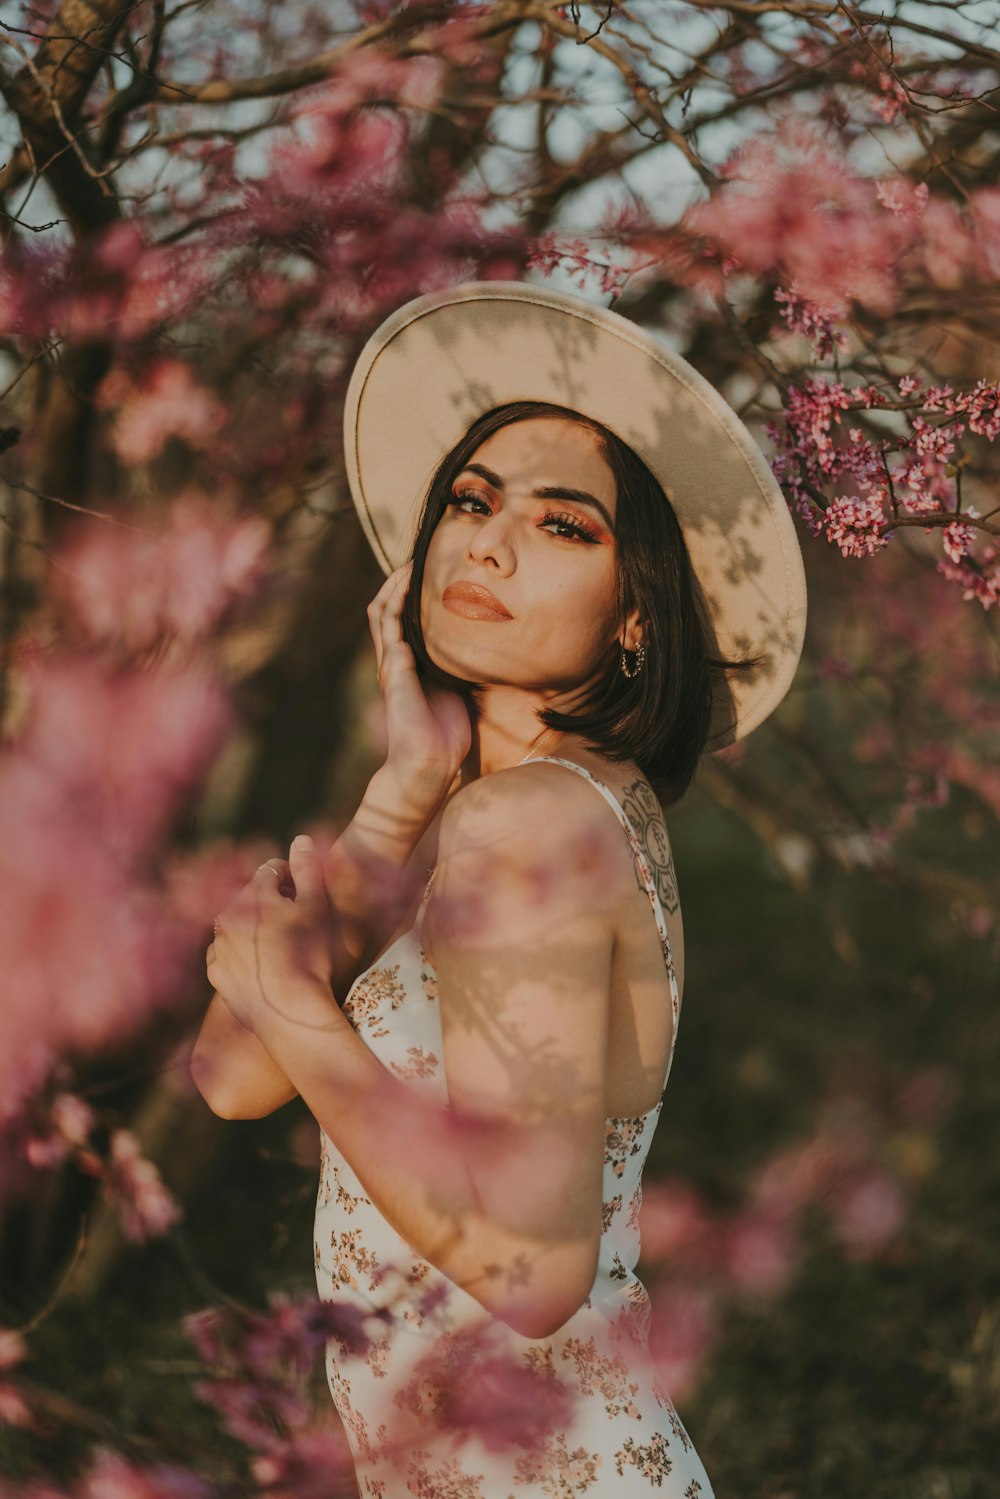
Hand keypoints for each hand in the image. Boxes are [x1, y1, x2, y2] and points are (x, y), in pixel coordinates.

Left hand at [207, 837, 333, 1032]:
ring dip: (254, 927)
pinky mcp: (216, 974)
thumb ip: (309, 869)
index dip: (293, 880)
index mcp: (252, 894)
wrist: (293, 1013)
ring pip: (237, 924)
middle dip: (271, 902)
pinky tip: (263, 965)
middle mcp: (226, 915)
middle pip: (252, 897)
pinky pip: (227, 954)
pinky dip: (241, 954)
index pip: (272, 871)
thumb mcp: (318, 908)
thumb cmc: (312, 956)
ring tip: (281, 945)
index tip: (306, 896)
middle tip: (297, 923)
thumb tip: (301, 839)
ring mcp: (218, 946)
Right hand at [368, 561, 471, 810]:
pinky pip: (389, 625)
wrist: (428, 766)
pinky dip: (396, 601)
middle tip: (419, 557)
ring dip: (394, 584)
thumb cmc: (445, 737)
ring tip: (410, 561)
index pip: (403, 621)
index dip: (411, 596)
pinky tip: (408, 583)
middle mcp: (395, 661)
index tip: (432, 573)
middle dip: (400, 583)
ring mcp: (390, 663)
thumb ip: (463, 671)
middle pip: (387, 609)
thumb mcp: (459, 693)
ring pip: (382, 611)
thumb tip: (491, 652)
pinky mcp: (393, 669)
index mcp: (409, 666)